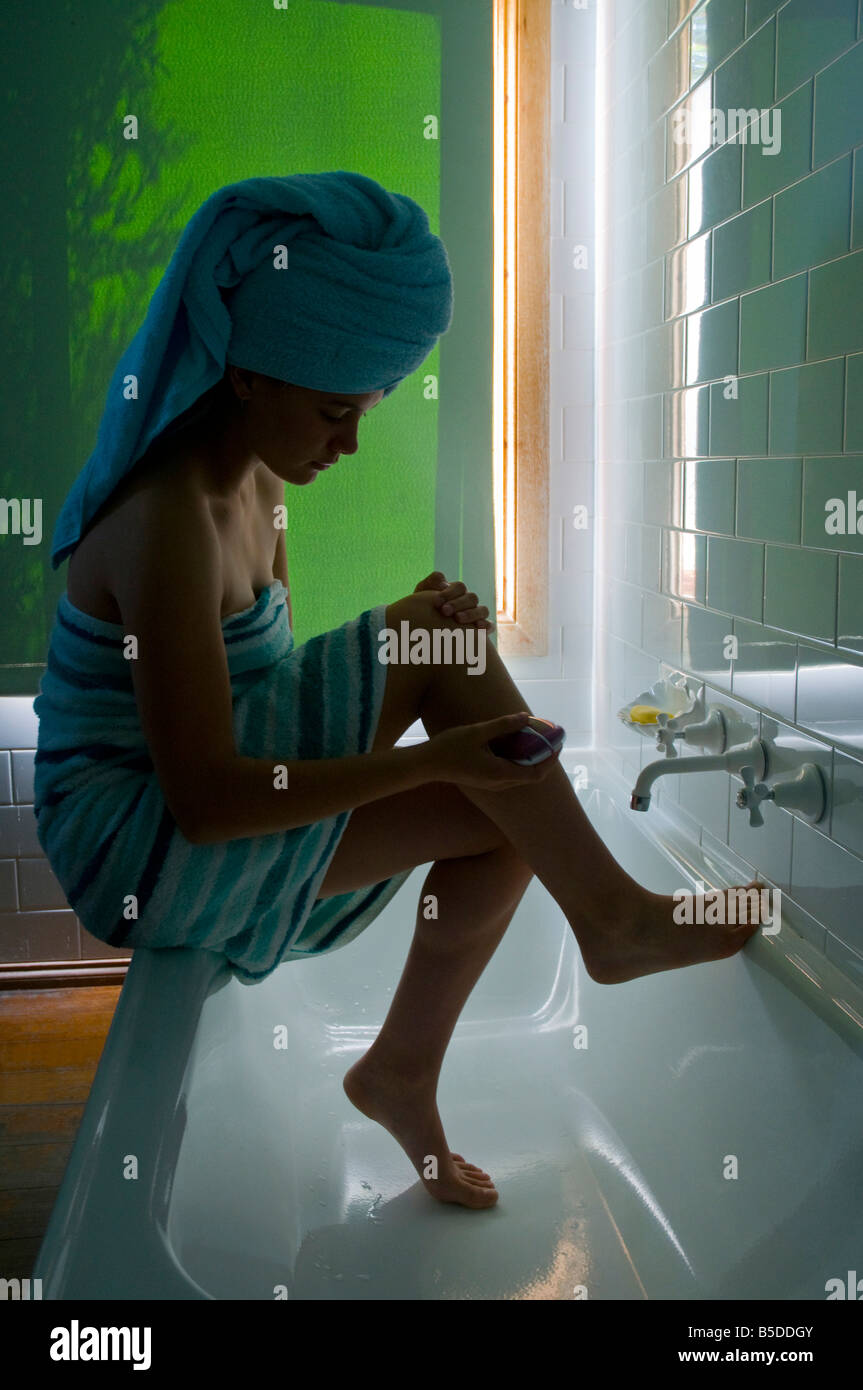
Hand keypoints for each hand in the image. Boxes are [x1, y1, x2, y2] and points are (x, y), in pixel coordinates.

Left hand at [413, 572, 494, 631]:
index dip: (449, 593)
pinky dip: (486, 625)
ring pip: (482, 610)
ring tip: (458, 620)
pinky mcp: (481, 630)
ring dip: (471, 614)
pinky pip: (489, 625)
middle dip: (458, 604)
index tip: (436, 602)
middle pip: (471, 598)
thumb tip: (442, 580)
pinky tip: (478, 629)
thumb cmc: (423, 610)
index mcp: (456, 592)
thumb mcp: (423, 594)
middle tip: (444, 611)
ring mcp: (476, 614)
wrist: (424, 630)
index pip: (459, 587)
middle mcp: (468, 602)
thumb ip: (430, 583)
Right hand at [418, 712, 560, 790]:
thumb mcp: (477, 732)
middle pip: (531, 775)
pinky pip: (510, 773)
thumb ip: (502, 725)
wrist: (425, 765)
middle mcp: (499, 783)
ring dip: (531, 759)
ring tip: (535, 739)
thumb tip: (526, 716)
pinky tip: (515, 745)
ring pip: (521, 775)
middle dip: (544, 757)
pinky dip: (519, 761)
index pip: (536, 773)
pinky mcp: (484, 781)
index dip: (550, 760)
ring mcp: (491, 784)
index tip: (558, 744)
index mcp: (500, 773)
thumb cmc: (449, 748)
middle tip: (550, 739)